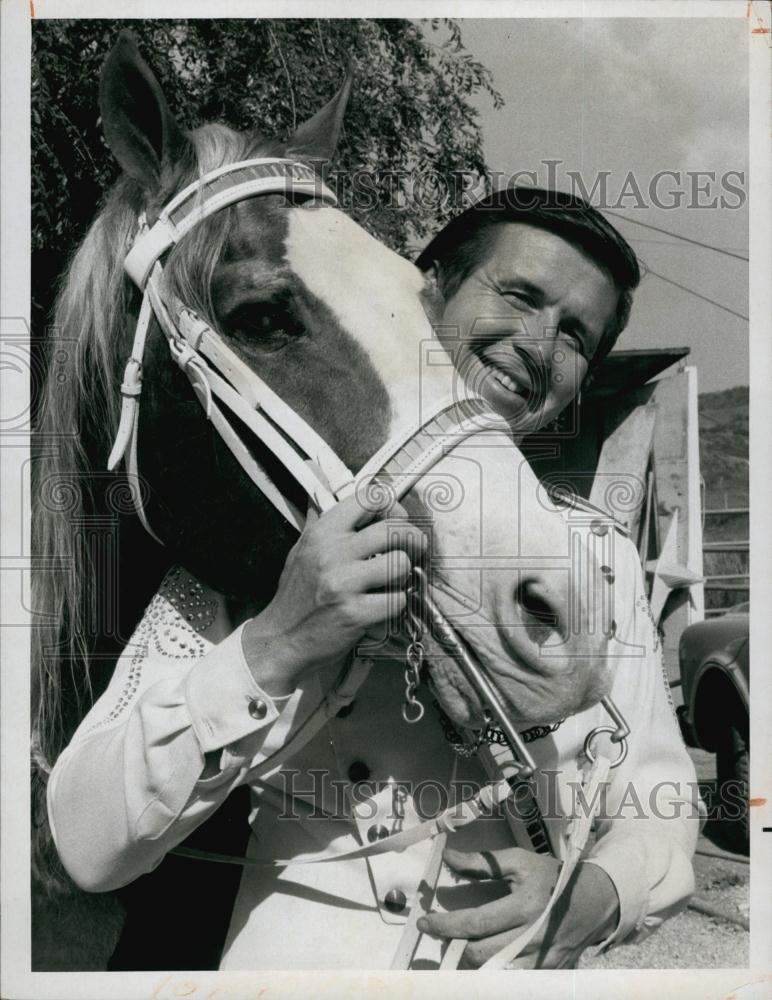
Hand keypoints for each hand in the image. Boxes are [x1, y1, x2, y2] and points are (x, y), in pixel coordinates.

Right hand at [242, 495, 424, 692]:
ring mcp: (344, 583)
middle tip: (413, 550)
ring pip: (401, 563)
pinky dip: (397, 604)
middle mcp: (332, 553)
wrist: (281, 639)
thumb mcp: (300, 550)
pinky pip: (397, 599)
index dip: (393, 507)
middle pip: (394, 529)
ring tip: (393, 581)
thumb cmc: (294, 597)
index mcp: (322, 533)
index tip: (397, 520)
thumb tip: (323, 495)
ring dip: (404, 575)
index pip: (370, 498)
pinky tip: (383, 605)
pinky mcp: (355, 613)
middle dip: (413, 540)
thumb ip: (319, 524)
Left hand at [417, 847, 618, 968]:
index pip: (475, 924)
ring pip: (494, 972)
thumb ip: (482, 862)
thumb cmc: (551, 878)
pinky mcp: (548, 973)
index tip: (424, 922)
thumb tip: (448, 858)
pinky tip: (487, 956)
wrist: (593, 901)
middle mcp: (532, 937)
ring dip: (472, 960)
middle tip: (441, 932)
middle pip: (480, 954)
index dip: (445, 926)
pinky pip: (513, 978)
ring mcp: (541, 960)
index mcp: (524, 907)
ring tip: (462, 943)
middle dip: (454, 945)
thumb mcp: (518, 862)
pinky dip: (495, 970)